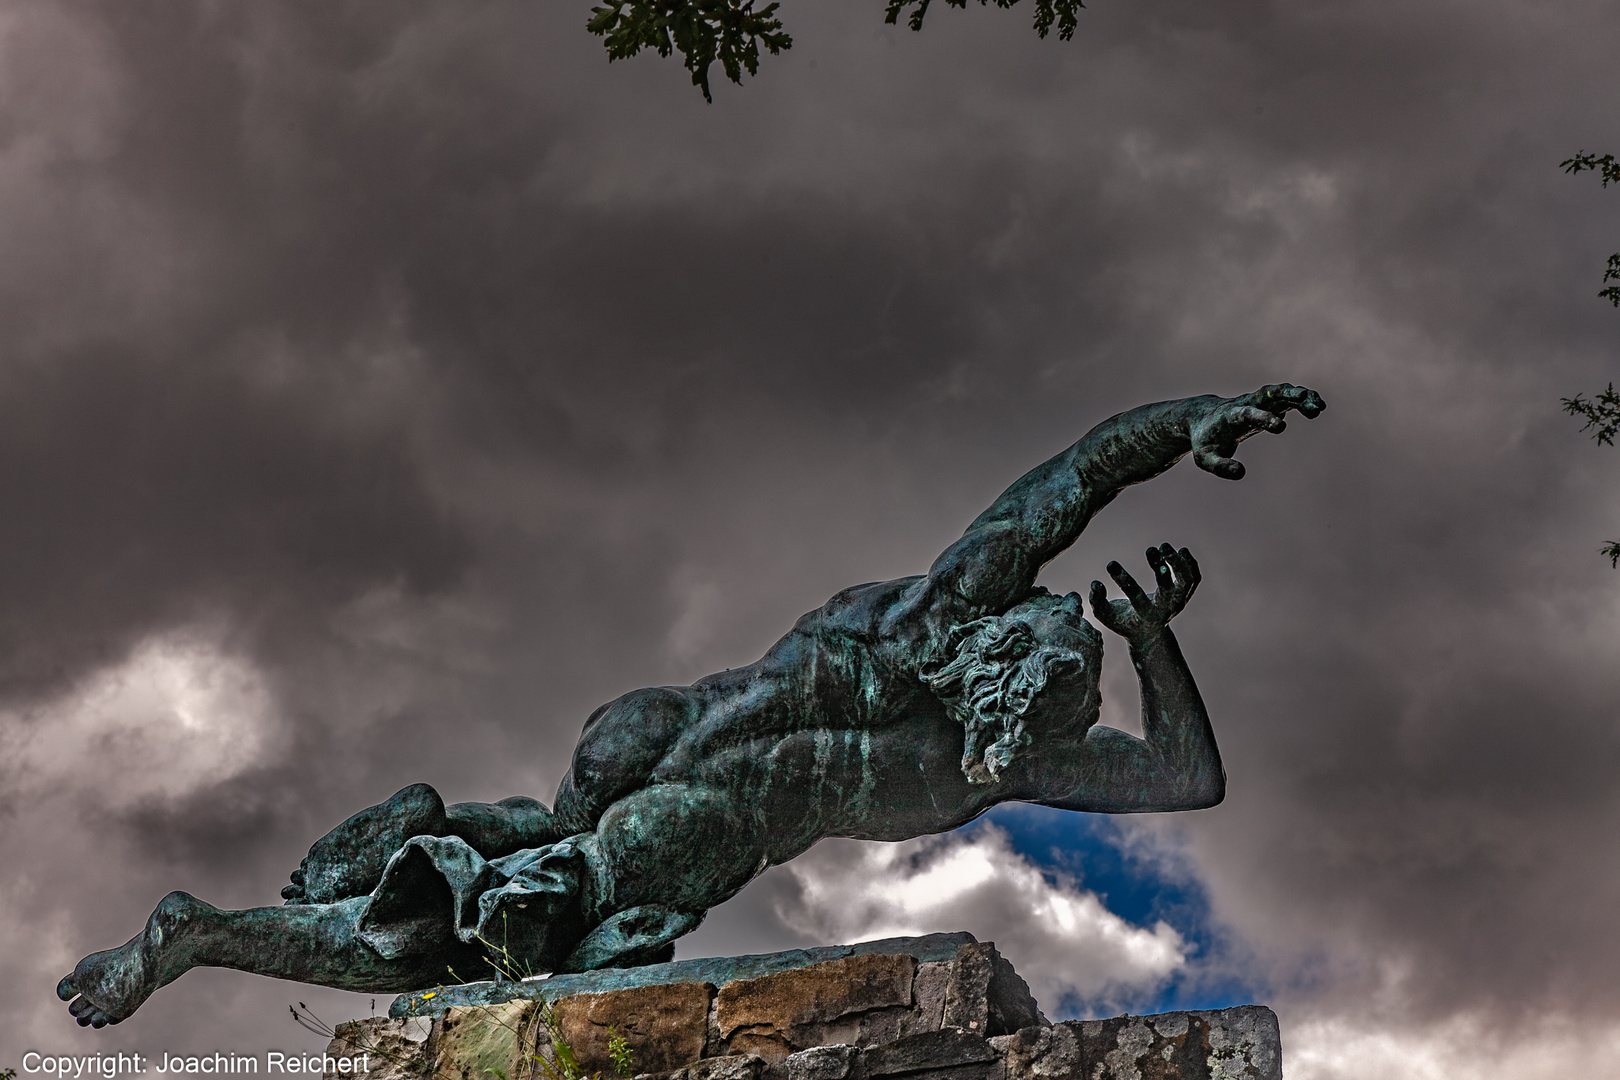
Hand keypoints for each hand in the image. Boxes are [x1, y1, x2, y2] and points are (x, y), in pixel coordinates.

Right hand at [1088, 544, 1200, 648]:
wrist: (1149, 635)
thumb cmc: (1124, 622)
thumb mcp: (1106, 616)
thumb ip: (1097, 601)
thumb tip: (1095, 584)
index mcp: (1145, 616)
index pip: (1136, 598)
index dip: (1124, 580)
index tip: (1110, 564)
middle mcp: (1165, 610)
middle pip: (1169, 590)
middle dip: (1162, 569)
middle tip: (1150, 549)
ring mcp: (1178, 603)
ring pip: (1186, 581)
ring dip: (1178, 562)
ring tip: (1164, 546)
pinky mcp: (1184, 595)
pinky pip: (1194, 578)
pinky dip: (1190, 564)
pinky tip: (1181, 550)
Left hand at [1189, 382, 1324, 479]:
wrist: (1203, 419)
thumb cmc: (1205, 441)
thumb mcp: (1205, 458)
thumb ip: (1220, 467)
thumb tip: (1240, 473)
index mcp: (1231, 416)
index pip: (1247, 413)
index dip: (1263, 418)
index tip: (1281, 427)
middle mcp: (1246, 403)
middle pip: (1268, 393)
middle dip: (1289, 396)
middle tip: (1309, 404)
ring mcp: (1258, 401)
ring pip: (1280, 392)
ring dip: (1300, 396)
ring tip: (1319, 408)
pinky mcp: (1267, 404)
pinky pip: (1286, 397)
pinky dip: (1302, 399)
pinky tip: (1318, 407)